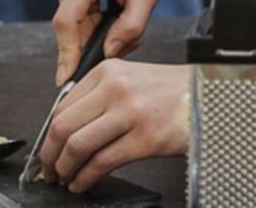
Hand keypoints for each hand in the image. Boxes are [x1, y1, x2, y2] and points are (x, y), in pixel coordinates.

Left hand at [37, 62, 187, 191]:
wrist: (208, 96)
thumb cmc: (171, 92)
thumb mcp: (130, 80)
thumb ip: (100, 97)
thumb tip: (68, 128)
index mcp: (107, 72)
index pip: (62, 106)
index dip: (48, 134)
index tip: (47, 150)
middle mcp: (115, 89)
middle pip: (63, 126)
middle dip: (49, 155)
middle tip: (48, 170)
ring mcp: (130, 114)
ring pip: (78, 145)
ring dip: (65, 169)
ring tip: (65, 179)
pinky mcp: (145, 139)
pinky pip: (102, 162)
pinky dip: (86, 178)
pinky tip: (83, 183)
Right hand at [52, 0, 182, 82]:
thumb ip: (131, 27)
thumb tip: (109, 53)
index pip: (66, 22)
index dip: (66, 53)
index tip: (66, 80)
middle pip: (72, 29)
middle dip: (98, 44)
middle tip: (131, 40)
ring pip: (76, 27)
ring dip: (101, 34)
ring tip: (129, 19)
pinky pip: (78, 19)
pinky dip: (98, 25)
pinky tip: (119, 14)